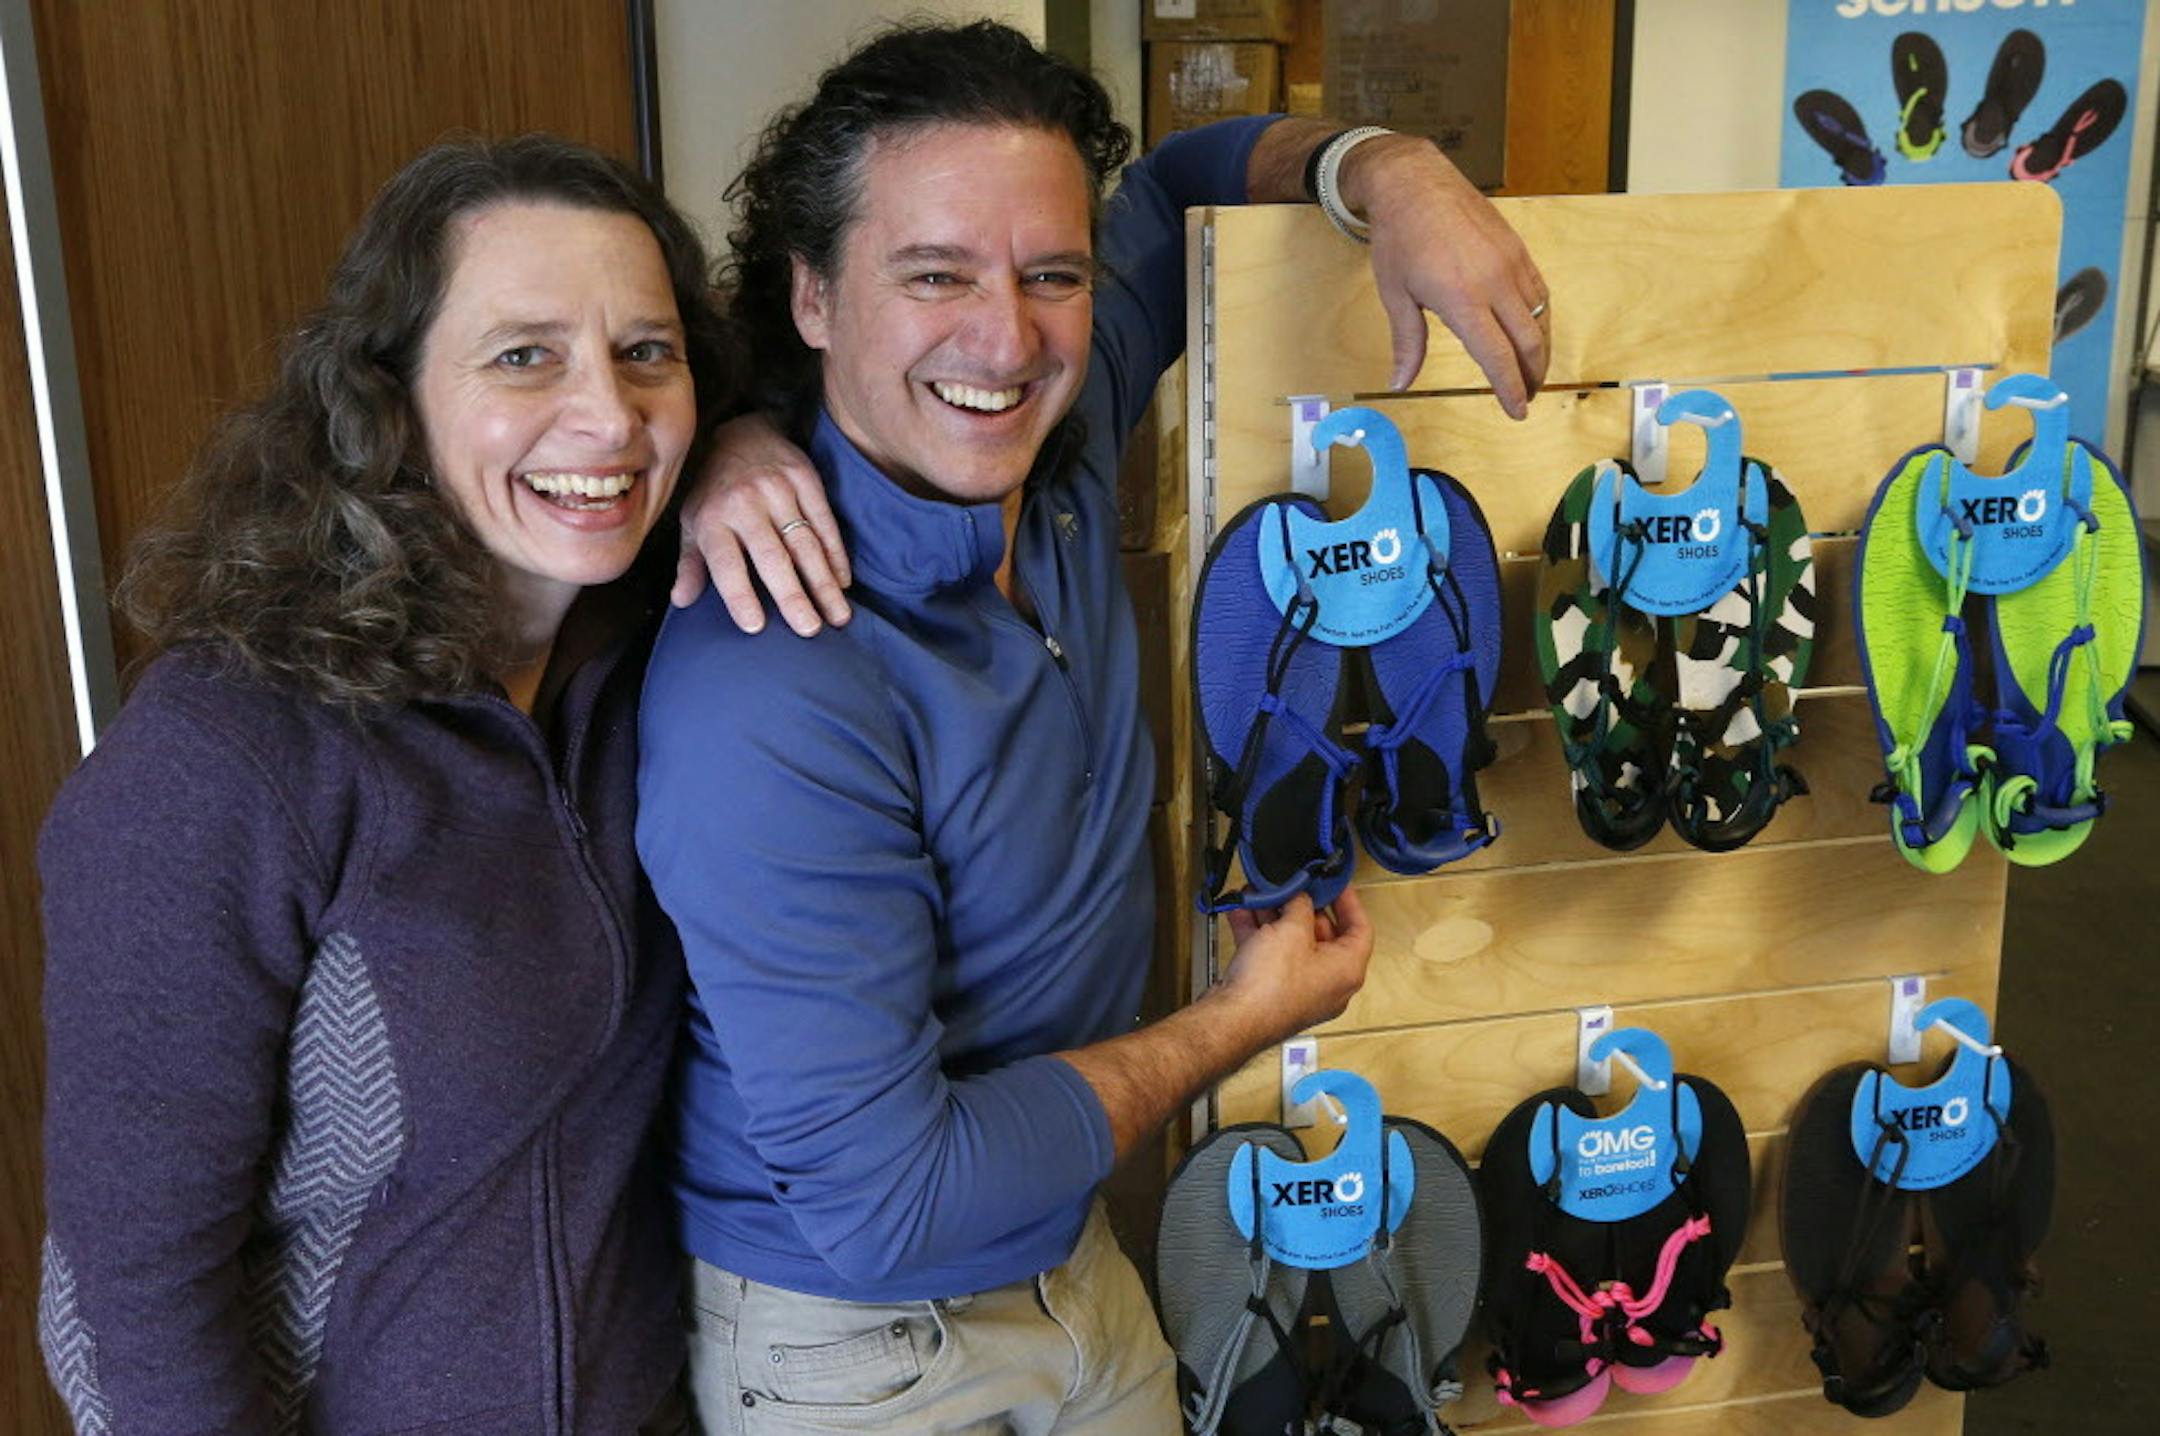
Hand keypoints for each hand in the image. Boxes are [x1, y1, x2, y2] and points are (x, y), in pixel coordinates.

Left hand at [673, 413, 852, 635]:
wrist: (743, 432)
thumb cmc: (715, 491)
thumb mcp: (693, 522)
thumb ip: (690, 563)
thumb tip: (681, 602)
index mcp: (713, 518)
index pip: (726, 562)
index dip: (739, 594)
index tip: (755, 626)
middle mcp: (745, 503)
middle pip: (772, 556)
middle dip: (791, 595)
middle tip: (808, 630)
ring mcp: (778, 490)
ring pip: (805, 543)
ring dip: (823, 583)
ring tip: (838, 616)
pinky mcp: (806, 479)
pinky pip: (825, 523)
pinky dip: (836, 555)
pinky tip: (843, 583)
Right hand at [1215, 888, 1373, 1045]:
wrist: (1233, 1020)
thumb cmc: (1271, 984)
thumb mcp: (1292, 929)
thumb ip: (1301, 905)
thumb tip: (1301, 897)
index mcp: (1346, 970)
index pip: (1360, 929)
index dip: (1349, 901)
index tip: (1335, 883)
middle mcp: (1328, 983)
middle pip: (1323, 934)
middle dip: (1301, 906)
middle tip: (1290, 885)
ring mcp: (1299, 989)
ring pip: (1292, 943)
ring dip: (1275, 917)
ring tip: (1259, 894)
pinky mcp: (1273, 991)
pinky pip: (1270, 955)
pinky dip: (1258, 933)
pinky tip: (1240, 912)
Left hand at [1341, 135, 1549, 418]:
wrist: (1414, 181)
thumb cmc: (1398, 237)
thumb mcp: (1395, 294)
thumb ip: (1407, 343)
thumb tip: (1401, 384)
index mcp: (1461, 299)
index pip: (1497, 357)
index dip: (1509, 389)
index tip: (1516, 411)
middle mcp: (1494, 282)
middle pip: (1528, 343)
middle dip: (1531, 377)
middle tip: (1526, 398)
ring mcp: (1510, 262)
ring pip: (1540, 318)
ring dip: (1539, 350)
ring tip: (1531, 372)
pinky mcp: (1517, 248)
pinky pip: (1538, 291)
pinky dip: (1540, 318)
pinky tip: (1530, 331)